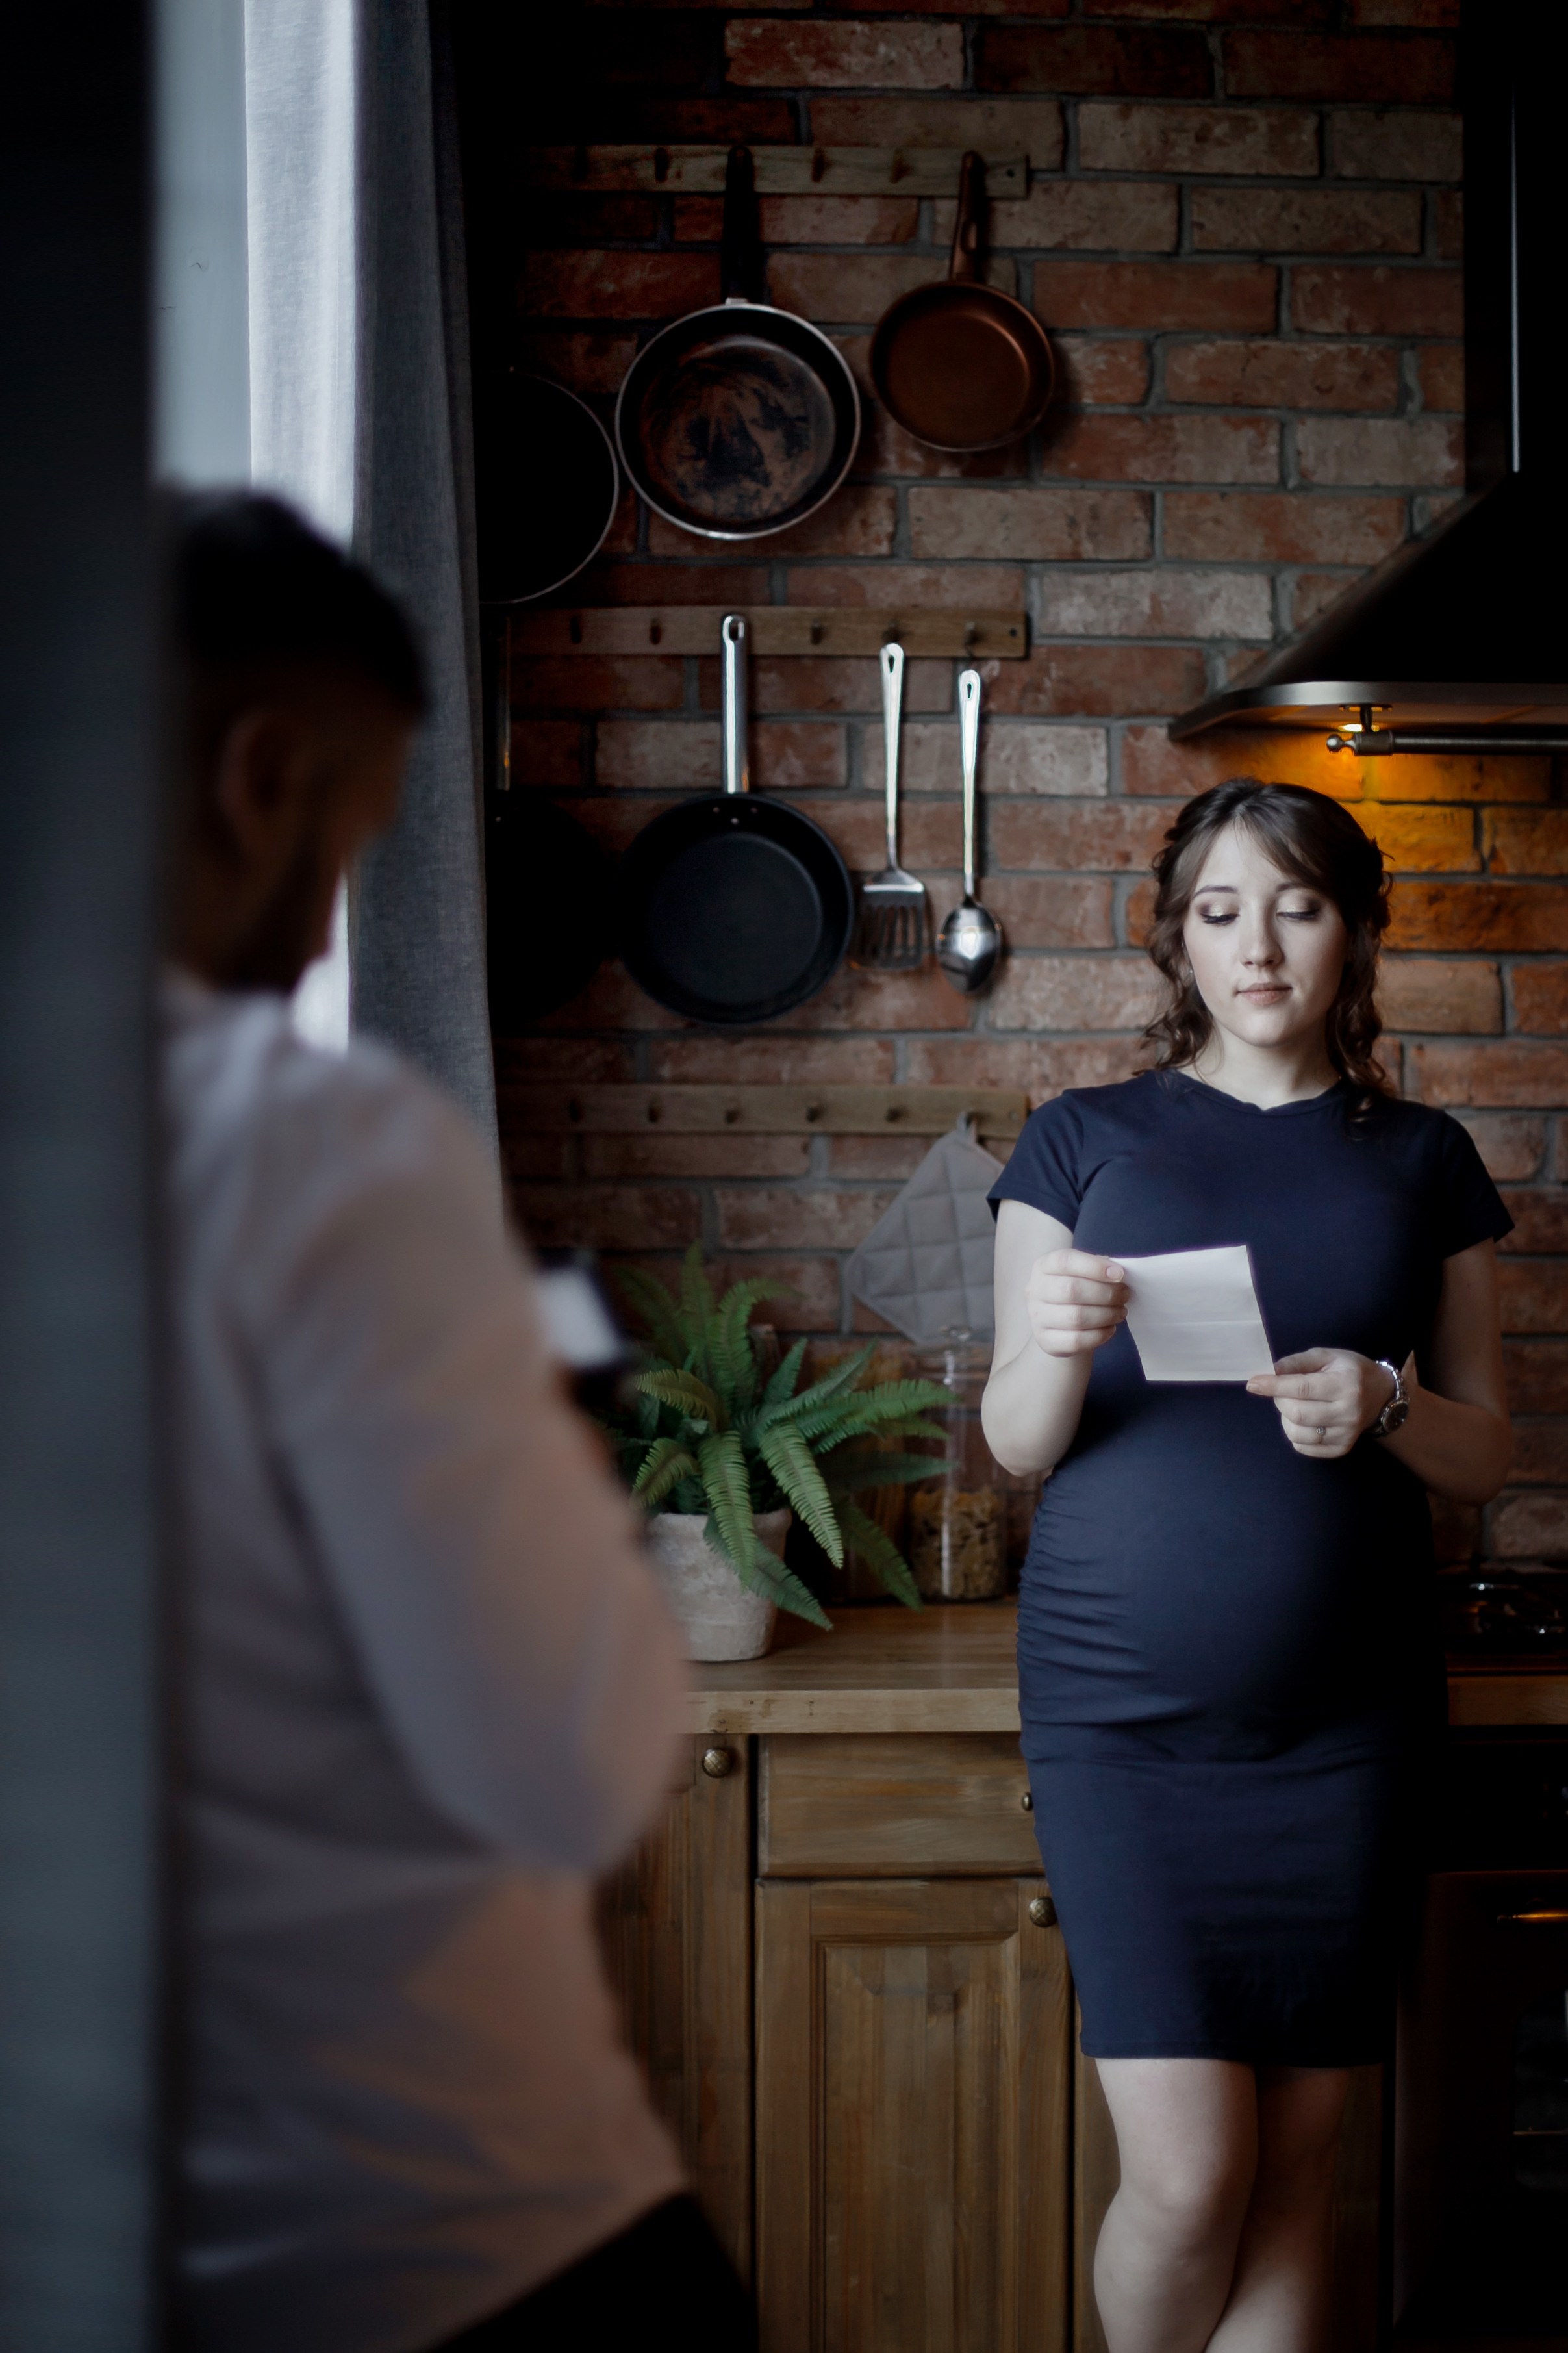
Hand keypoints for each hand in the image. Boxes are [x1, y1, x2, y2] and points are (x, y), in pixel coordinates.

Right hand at [1024, 1250, 1128, 1359]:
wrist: (1060, 1325)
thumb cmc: (1077, 1292)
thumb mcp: (1083, 1273)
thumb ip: (1097, 1268)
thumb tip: (1118, 1273)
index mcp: (1044, 1266)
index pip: (1065, 1261)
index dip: (1094, 1267)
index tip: (1120, 1274)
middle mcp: (1035, 1290)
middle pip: (1071, 1289)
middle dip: (1106, 1293)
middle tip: (1125, 1295)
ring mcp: (1037, 1317)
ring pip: (1076, 1317)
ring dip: (1106, 1315)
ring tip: (1120, 1312)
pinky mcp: (1045, 1340)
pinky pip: (1076, 1340)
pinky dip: (1100, 1335)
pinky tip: (1110, 1328)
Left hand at [1246, 1349, 1395, 1459]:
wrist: (1381, 1396)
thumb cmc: (1351, 1372)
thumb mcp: (1328, 1356)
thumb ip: (1298, 1362)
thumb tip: (1271, 1371)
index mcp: (1346, 1385)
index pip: (1302, 1388)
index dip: (1273, 1386)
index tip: (1253, 1383)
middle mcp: (1348, 1412)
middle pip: (1296, 1413)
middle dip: (1279, 1400)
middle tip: (1283, 1391)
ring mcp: (1346, 1434)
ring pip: (1297, 1433)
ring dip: (1285, 1418)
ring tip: (1294, 1405)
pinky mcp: (1341, 1448)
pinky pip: (1303, 1447)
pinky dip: (1294, 1433)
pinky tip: (1304, 1420)